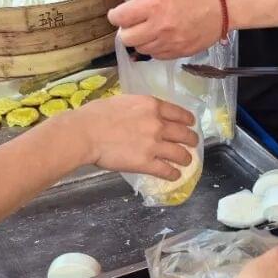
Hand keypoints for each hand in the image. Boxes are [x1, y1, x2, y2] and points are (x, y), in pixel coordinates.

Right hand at [70, 94, 197, 179]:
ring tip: (187, 161)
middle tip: (192, 143)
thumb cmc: (96, 115)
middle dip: (192, 140)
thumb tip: (142, 114)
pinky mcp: (146, 163)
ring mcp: (154, 144)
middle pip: (184, 134)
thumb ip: (139, 108)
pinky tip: (174, 175)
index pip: (179, 113)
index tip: (191, 124)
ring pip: (180, 153)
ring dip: (186, 158)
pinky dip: (173, 174)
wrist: (85, 133)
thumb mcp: (123, 101)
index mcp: (152, 105)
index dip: (188, 120)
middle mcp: (158, 124)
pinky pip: (167, 170)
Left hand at [108, 0, 221, 58]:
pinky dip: (156, 48)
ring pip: (140, 49)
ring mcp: (169, 43)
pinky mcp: (179, 53)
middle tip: (135, 24)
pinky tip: (163, 38)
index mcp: (152, 5)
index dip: (116, 16)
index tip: (119, 15)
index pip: (119, 18)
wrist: (223, 5)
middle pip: (126, 38)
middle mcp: (158, 27)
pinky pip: (157, 56)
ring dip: (141, 40)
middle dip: (127, 30)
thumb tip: (129, 12)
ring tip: (151, 30)